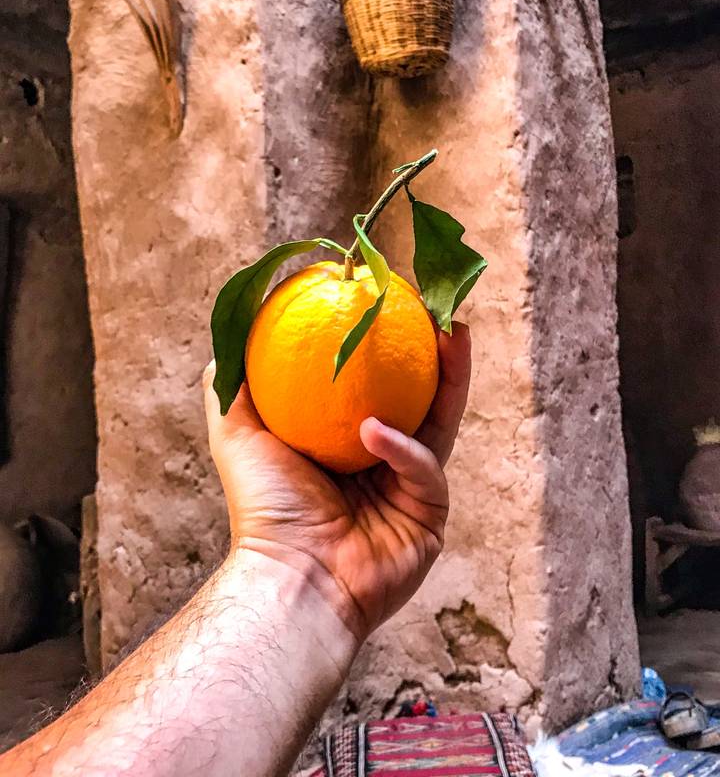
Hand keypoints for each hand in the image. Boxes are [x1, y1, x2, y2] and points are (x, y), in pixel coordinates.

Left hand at [203, 324, 470, 641]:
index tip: (390, 303)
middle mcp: (384, 464)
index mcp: (348, 446)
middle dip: (437, 355)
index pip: (378, 387)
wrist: (290, 578)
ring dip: (449, 380)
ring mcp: (411, 490)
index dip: (389, 348)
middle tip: (439, 312)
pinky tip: (375, 432)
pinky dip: (400, 449)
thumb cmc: (263, 508)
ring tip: (449, 335)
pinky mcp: (430, 517)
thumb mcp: (237, 434)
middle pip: (421, 398)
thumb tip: (234, 330)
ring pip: (439, 425)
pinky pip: (424, 470)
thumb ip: (233, 386)